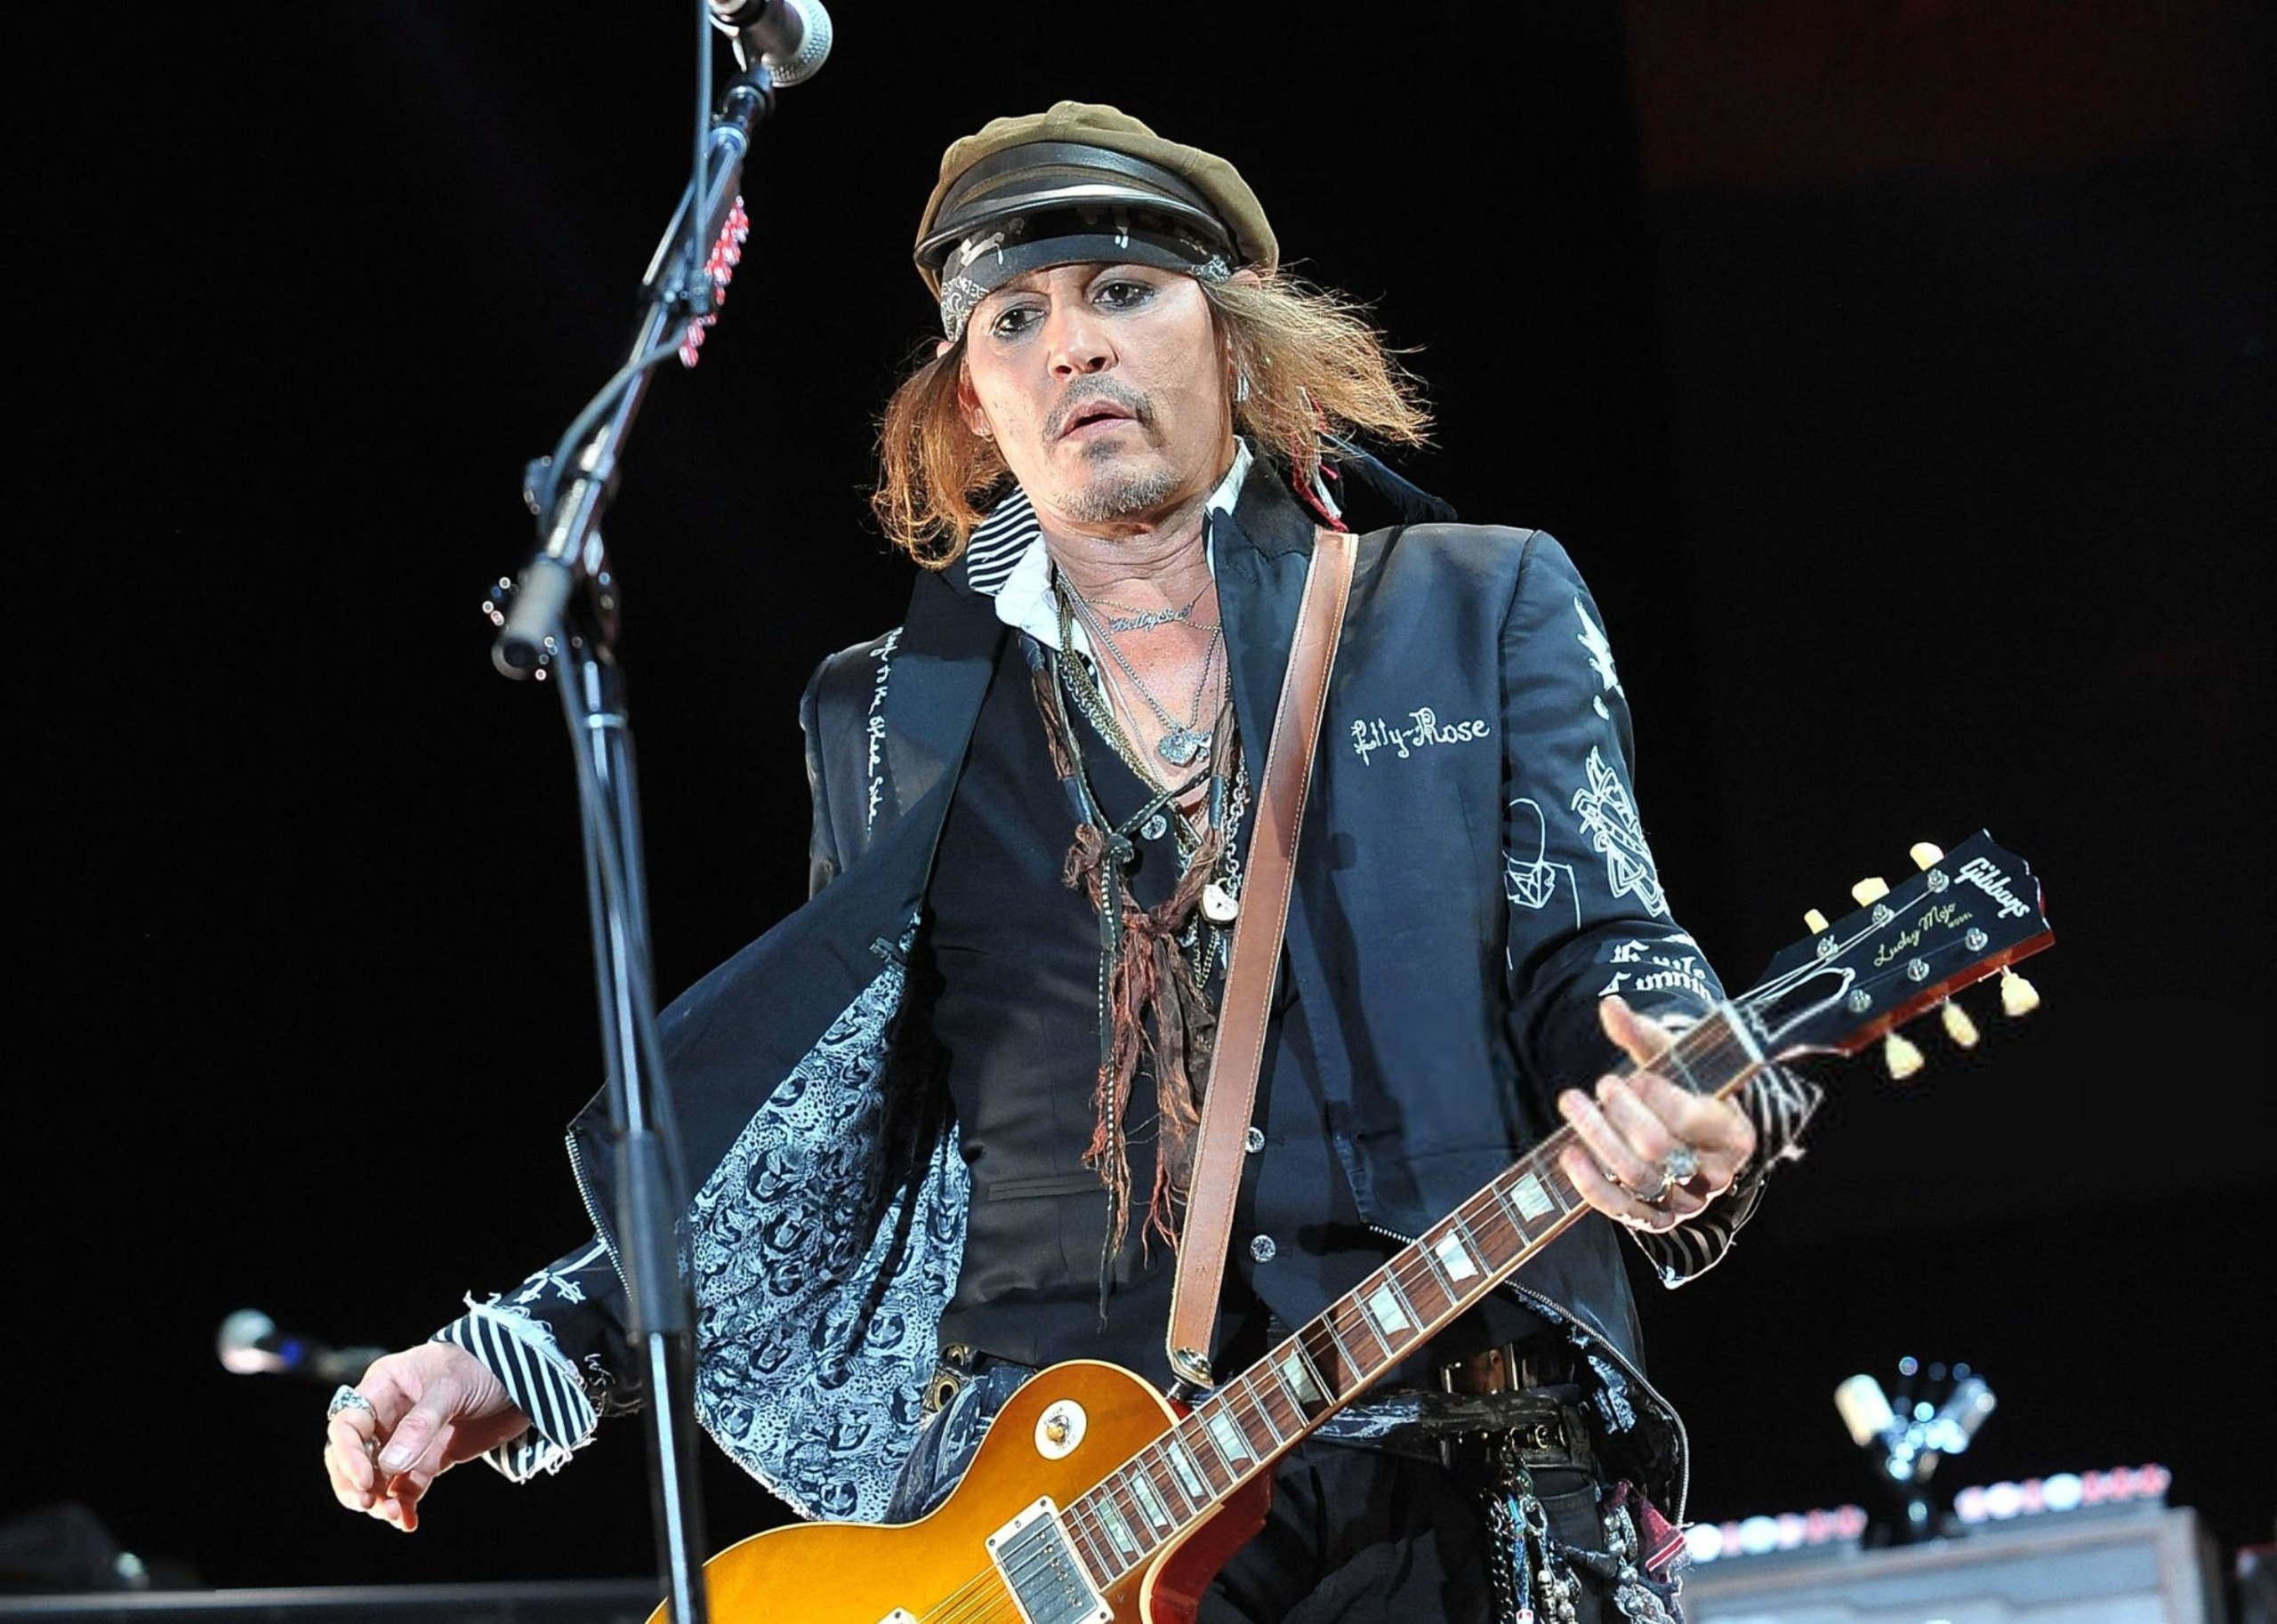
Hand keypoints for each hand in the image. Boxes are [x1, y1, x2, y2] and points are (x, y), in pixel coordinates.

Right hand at [322, 1341, 530, 1531]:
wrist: (528, 1375)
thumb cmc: (485, 1365)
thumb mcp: (452, 1388)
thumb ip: (421, 1425)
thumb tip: (389, 1466)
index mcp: (384, 1387)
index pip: (348, 1424)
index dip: (348, 1454)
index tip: (365, 1481)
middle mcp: (390, 1414)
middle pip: (352, 1455)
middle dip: (353, 1483)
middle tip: (368, 1504)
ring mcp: (410, 1439)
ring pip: (377, 1477)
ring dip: (378, 1499)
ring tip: (394, 1514)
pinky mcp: (431, 1458)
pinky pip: (406, 1488)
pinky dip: (403, 1507)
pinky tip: (407, 1522)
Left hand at [1556, 996, 1757, 1233]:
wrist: (1687, 1132)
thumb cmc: (1684, 1088)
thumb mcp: (1672, 1058)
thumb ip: (1642, 1034)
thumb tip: (1610, 1007)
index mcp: (1734, 1132)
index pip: (1692, 1117)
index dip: (1655, 1097)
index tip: (1632, 1077)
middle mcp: (1717, 1173)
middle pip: (1659, 1148)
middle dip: (1621, 1113)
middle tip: (1602, 1086)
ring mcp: (1688, 1202)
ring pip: (1638, 1178)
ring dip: (1598, 1139)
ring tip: (1574, 1105)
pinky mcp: (1658, 1220)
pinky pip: (1622, 1210)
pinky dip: (1590, 1184)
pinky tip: (1569, 1152)